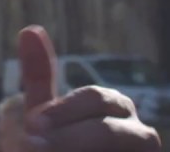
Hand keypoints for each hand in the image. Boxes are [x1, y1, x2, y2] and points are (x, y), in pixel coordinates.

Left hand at [19, 26, 160, 150]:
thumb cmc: (58, 148)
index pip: (97, 99)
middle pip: (113, 132)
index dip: (63, 110)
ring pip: (119, 149)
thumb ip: (41, 80)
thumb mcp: (45, 121)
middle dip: (70, 141)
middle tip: (31, 149)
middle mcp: (139, 136)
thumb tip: (29, 29)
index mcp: (115, 110)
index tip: (31, 125)